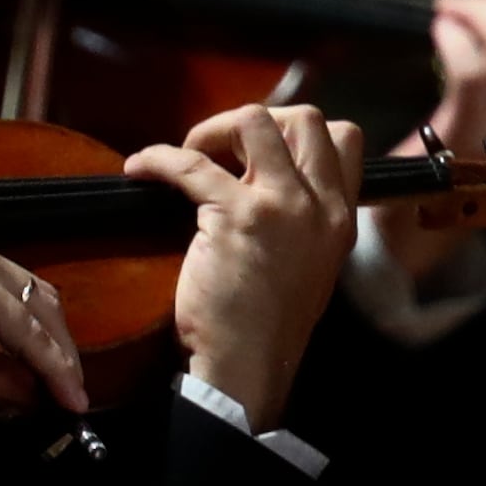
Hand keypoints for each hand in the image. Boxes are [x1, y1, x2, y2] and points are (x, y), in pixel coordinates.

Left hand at [148, 102, 362, 432]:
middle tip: (223, 149)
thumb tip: (262, 180)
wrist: (248, 368)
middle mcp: (319, 205)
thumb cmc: (268, 328)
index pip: (344, 138)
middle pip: (303, 117)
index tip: (259, 153)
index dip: (295, 132)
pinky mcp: (235, 216)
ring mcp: (281, 207)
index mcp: (340, 217)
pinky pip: (190, 162)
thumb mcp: (312, 266)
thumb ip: (304, 222)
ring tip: (189, 153)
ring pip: (254, 120)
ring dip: (213, 129)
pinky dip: (157, 157)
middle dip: (256, 120)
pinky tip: (140, 169)